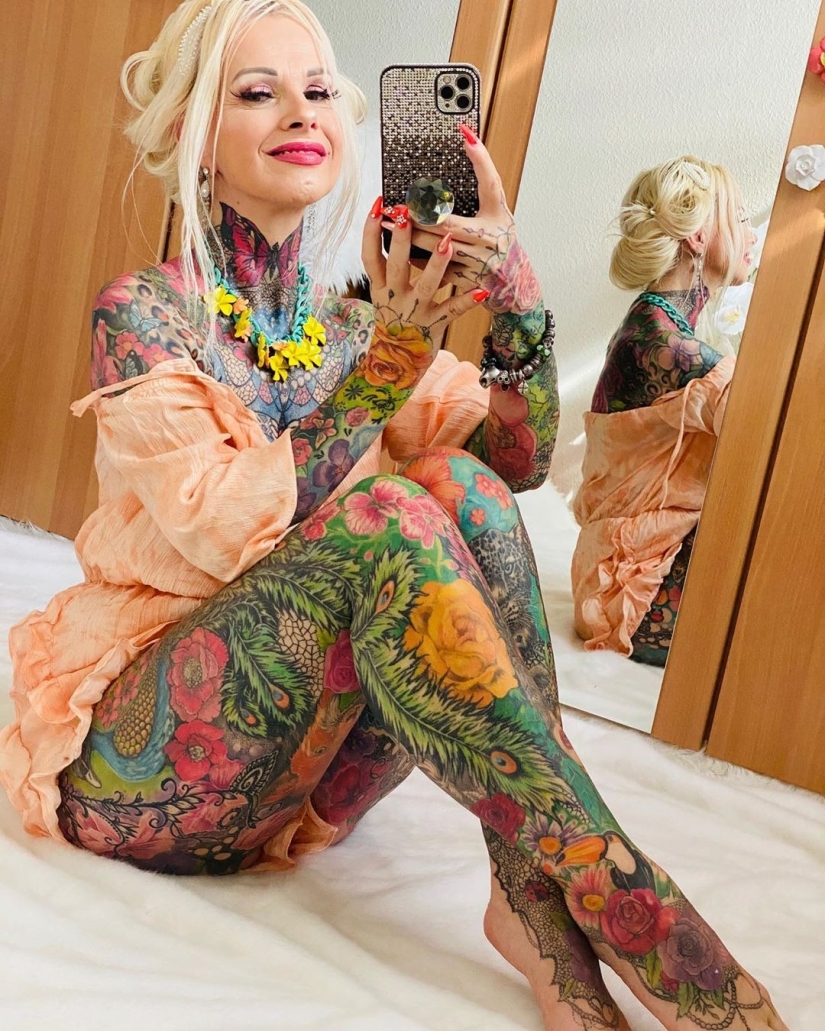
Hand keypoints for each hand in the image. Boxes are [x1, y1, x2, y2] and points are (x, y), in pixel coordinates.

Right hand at [362, 198, 488, 342]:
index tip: (379, 205)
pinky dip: (467, 300)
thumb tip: (397, 222)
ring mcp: (415, 311)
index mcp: (380, 286)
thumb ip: (389, 264)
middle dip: (402, 241)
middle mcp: (395, 297)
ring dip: (436, 264)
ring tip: (448, 242)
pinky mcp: (433, 324)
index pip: (370, 256)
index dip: (371, 231)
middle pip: (396, 266)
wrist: (397, 359)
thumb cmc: (395, 316)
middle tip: (408, 214)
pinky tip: (481, 290)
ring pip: (426, 285)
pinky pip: (452, 310)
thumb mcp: (384, 291)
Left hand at [407, 126, 541, 315]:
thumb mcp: (497, 212)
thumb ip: (483, 185)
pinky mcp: (468, 281)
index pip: (490, 182)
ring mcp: (479, 262)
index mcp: (498, 216)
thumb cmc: (500, 240)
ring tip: (389, 225)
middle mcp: (490, 239)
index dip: (479, 158)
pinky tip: (400, 253)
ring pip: (437, 249)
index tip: (464, 133)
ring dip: (410, 237)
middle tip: (397, 206)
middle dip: (418, 215)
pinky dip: (418, 261)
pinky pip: (438, 271)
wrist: (513, 281)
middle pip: (447, 224)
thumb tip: (467, 142)